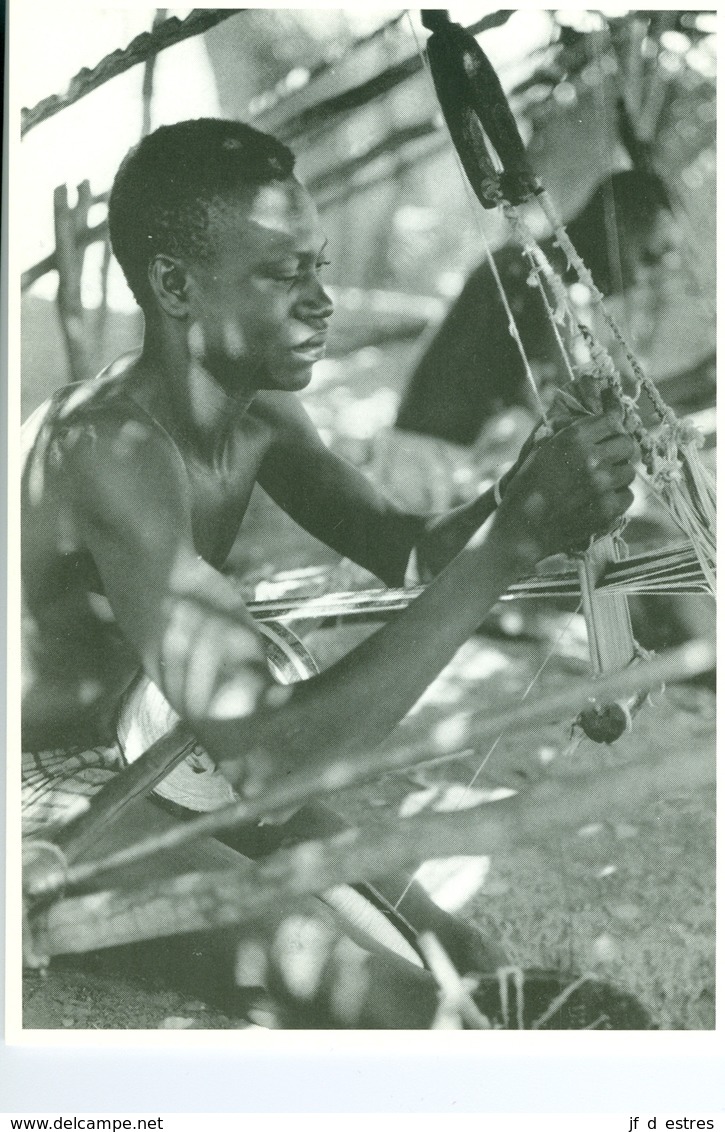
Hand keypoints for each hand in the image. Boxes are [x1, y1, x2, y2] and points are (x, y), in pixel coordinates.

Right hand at [495, 411, 637, 559]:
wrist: (521, 528)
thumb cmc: (526, 487)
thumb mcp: (541, 450)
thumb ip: (567, 434)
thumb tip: (591, 421)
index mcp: (573, 439)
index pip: (612, 421)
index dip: (611, 429)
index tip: (607, 437)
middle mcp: (591, 458)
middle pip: (627, 444)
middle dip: (619, 451)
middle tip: (608, 461)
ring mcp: (602, 485)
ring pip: (630, 471)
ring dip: (618, 476)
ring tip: (601, 484)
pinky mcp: (608, 509)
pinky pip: (628, 496)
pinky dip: (617, 498)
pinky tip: (600, 501)